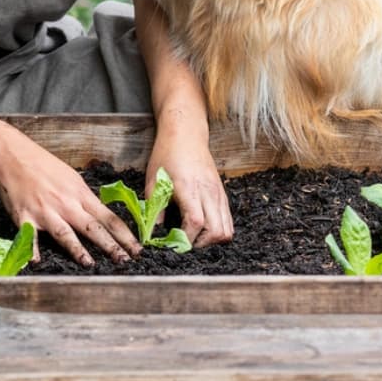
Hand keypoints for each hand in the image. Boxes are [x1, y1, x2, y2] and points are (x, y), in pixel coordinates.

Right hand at [0, 126, 140, 265]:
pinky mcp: (24, 217)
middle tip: (125, 261)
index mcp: (80, 194)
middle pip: (93, 227)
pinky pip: (30, 237)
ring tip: (90, 264)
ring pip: (65, 233)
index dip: (125, 235)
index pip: (109, 218)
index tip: (138, 249)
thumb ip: (85, 199)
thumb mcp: (72, 179)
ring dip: (78, 250)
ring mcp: (45, 211)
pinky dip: (33, 249)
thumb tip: (102, 215)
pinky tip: (37, 262)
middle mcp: (66, 204)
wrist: (13, 155)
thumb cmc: (44, 166)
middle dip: (111, 246)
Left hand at [146, 119, 232, 248]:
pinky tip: (202, 229)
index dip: (186, 239)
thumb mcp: (153, 181)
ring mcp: (218, 194)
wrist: (186, 135)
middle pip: (217, 231)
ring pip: (227, 230)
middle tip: (184, 245)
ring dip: (211, 240)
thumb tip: (153, 234)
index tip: (172, 244)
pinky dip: (217, 231)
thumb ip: (154, 209)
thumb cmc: (167, 155)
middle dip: (201, 245)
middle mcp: (209, 193)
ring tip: (194, 239)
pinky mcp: (222, 194)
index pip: (196, 223)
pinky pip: (228, 221)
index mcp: (190, 189)